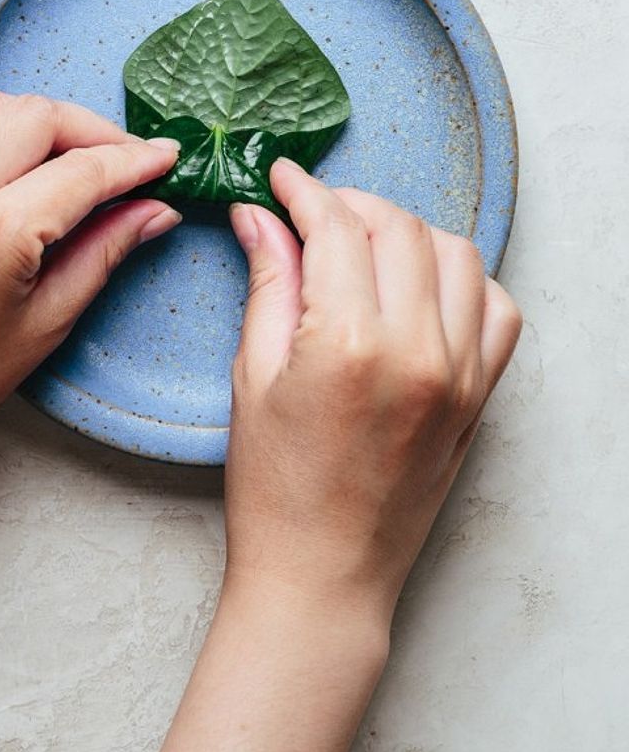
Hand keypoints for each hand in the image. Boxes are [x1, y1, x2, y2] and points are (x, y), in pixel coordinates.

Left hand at [0, 87, 180, 527]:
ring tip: (58, 156)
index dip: (136, 160)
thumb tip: (154, 210)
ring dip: (32, 118)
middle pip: (39, 115)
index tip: (165, 158)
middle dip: (92, 131)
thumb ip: (104, 251)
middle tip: (119, 162)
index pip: (85, 170)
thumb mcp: (44, 324)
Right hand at [156, 159, 520, 751]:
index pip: (336, 229)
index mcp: (348, 344)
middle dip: (352, 205)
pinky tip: (423, 289)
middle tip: (315, 211)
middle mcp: (416, 350)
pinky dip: (466, 281)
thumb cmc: (275, 487)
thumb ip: (268, 282)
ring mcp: (459, 374)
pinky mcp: (480, 397)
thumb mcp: (253, 375)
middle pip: (399, 230)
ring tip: (368, 245)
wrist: (323, 574)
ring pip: (457, 254)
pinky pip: (498, 309)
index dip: (305, 191)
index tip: (284, 177)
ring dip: (411, 233)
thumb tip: (260, 216)